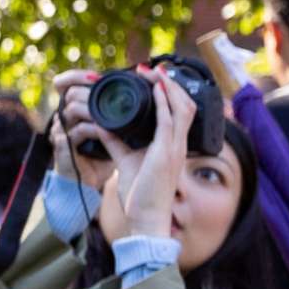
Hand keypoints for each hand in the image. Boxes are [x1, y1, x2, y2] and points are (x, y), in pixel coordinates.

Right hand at [49, 70, 109, 186]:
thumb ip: (116, 111)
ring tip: (111, 113)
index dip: (77, 75)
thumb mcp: (110, 128)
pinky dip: (92, 130)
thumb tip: (141, 91)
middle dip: (90, 91)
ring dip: (93, 109)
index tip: (96, 77)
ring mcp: (61, 131)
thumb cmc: (102, 153)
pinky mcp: (62, 147)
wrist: (91, 180)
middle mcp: (63, 117)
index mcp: (72, 109)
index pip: (64, 83)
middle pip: (70, 92)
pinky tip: (104, 131)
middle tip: (109, 95)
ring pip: (72, 109)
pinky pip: (76, 132)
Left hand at [97, 70, 193, 239]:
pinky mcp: (166, 154)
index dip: (171, 92)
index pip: (180, 112)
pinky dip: (164, 102)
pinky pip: (170, 122)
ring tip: (154, 72)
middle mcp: (179, 145)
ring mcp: (176, 149)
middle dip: (171, 83)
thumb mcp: (126, 161)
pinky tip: (156, 89)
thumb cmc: (140, 195)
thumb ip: (116, 143)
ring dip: (168, 86)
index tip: (155, 76)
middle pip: (185, 104)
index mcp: (173, 146)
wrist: (145, 219)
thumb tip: (102, 125)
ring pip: (182, 108)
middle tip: (153, 68)